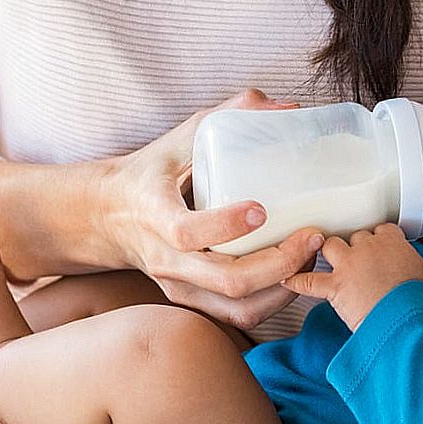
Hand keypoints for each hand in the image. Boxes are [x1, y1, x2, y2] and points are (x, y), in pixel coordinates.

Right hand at [96, 88, 324, 329]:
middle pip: (228, 280)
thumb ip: (233, 114)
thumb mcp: (182, 136)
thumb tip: (290, 107)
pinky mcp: (192, 301)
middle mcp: (166, 258)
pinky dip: (274, 301)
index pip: (187, 233)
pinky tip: (295, 273)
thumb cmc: (153, 171)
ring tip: (309, 255)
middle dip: (280, 263)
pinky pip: (239, 316)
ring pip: (239, 307)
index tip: (262, 209)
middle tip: (313, 235)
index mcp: (155, 213)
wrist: (110, 216)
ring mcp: (179, 286)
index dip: (226, 226)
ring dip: (284, 287)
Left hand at [281, 224, 422, 330]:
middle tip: (358, 260)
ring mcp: (348, 264)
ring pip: (330, 246)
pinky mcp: (335, 285)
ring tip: (328, 259)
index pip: (380, 229)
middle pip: (355, 236)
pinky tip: (288, 280)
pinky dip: (297, 282)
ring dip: (328, 252)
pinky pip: (309, 281)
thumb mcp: (419, 269)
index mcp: (390, 240)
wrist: (401, 315)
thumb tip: (402, 261)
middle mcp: (367, 247)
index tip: (378, 247)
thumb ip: (406, 258)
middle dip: (354, 247)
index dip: (377, 239)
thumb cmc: (412, 296)